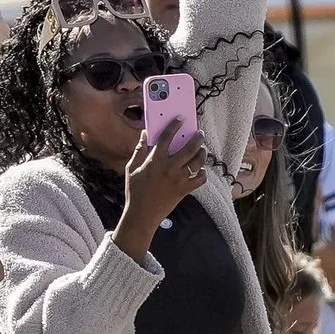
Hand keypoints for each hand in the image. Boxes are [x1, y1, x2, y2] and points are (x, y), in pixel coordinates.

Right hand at [114, 126, 205, 257]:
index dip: (175, 126)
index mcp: (155, 161)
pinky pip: (200, 179)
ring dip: (202, 153)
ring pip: (198, 161)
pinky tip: (200, 170)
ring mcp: (179, 179)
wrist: (142, 214)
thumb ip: (139, 150)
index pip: (167, 137)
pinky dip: (202, 173)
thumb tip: (145, 134)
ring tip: (202, 149)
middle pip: (189, 147)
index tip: (181, 119)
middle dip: (197, 138)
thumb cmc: (135, 191)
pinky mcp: (185, 190)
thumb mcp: (131, 169)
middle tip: (200, 133)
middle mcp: (169, 168)